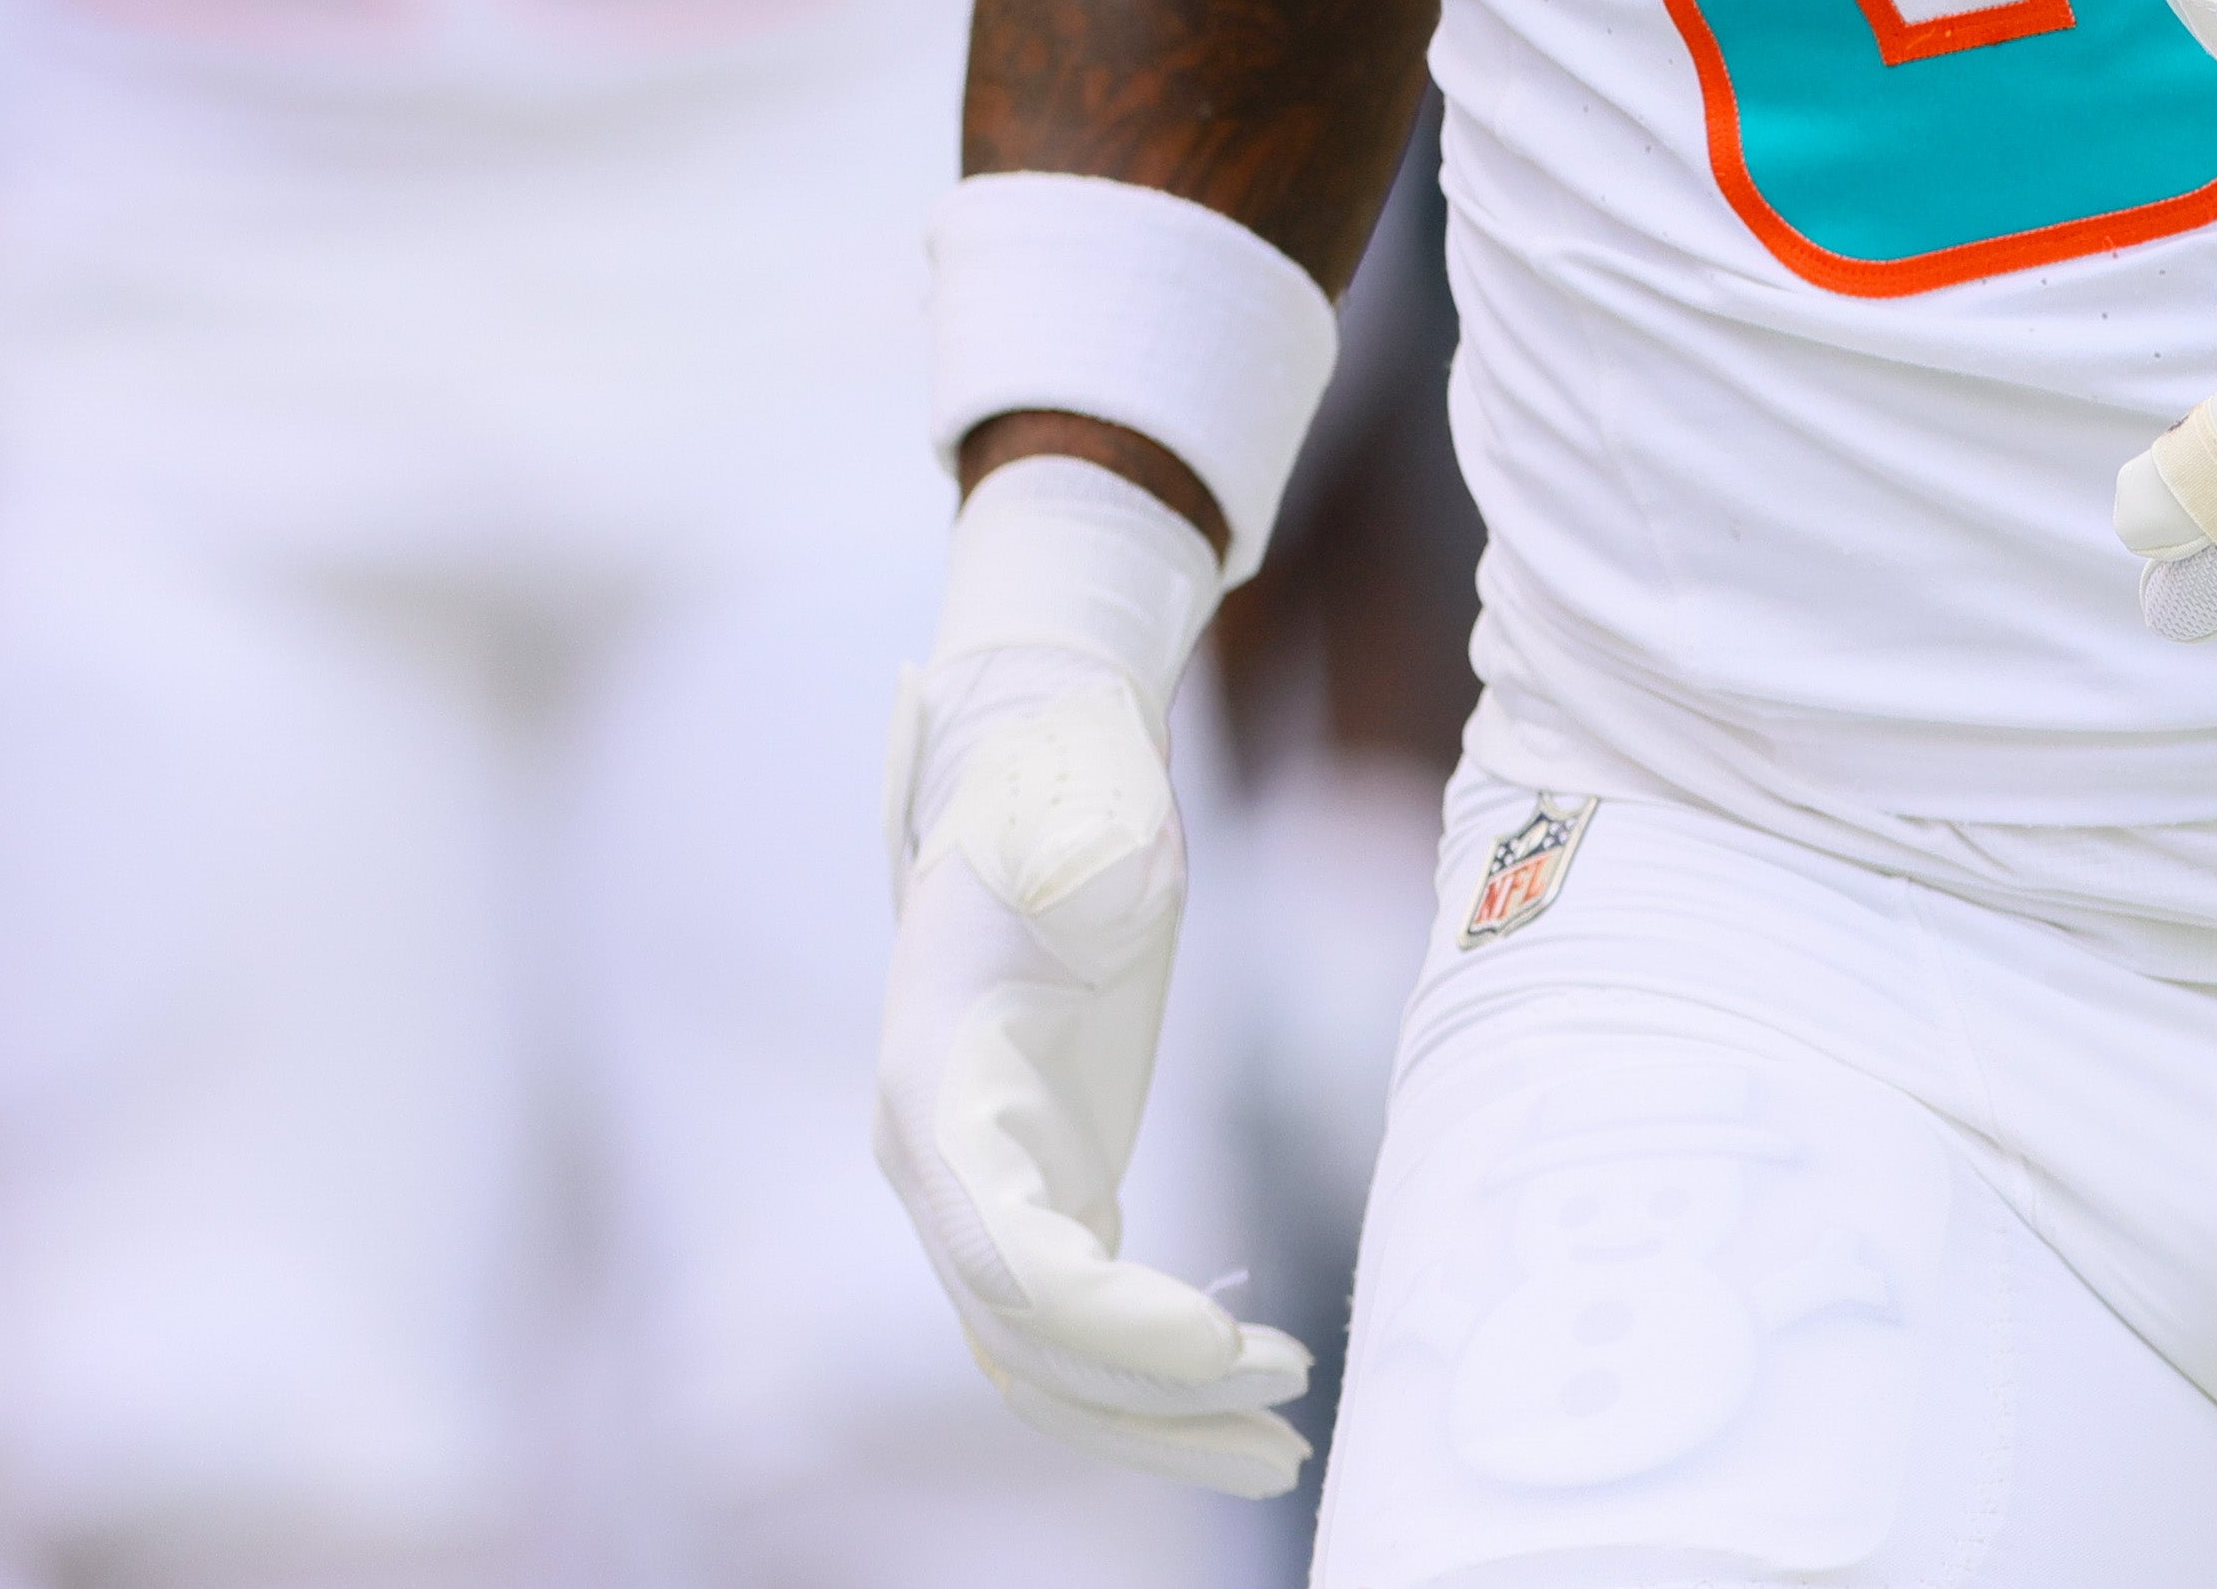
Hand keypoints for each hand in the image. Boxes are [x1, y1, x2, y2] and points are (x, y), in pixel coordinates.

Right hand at [879, 458, 1310, 1495]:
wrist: (1033, 767)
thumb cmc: (1058, 782)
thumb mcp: (1074, 801)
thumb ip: (1086, 842)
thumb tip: (1121, 865)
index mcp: (930, 1087)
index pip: (1007, 1254)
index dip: (1109, 1319)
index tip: (1223, 1343)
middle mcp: (937, 1158)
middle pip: (1026, 1335)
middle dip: (1149, 1398)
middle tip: (1285, 1418)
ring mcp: (984, 1181)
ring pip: (1047, 1355)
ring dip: (1155, 1418)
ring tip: (1282, 1448)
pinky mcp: (1040, 1183)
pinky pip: (1079, 1319)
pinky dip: (1150, 1370)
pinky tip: (1245, 1391)